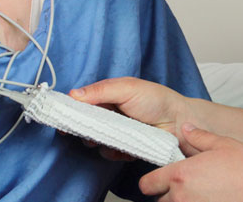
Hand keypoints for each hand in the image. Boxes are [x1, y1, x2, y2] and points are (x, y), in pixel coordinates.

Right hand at [71, 77, 190, 141]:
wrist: (179, 121)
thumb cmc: (157, 99)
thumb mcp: (127, 88)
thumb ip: (100, 91)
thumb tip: (74, 95)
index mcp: (107, 95)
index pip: (81, 102)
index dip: (71, 110)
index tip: (62, 117)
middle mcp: (109, 113)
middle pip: (85, 123)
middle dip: (84, 128)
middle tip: (89, 130)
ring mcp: (116, 131)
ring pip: (94, 140)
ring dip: (98, 141)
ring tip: (111, 137)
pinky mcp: (123, 147)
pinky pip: (108, 153)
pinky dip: (113, 152)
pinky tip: (124, 147)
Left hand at [140, 124, 242, 201]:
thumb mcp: (223, 145)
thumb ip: (200, 137)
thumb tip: (186, 128)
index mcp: (181, 174)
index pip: (147, 184)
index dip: (152, 181)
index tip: (159, 180)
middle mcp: (181, 196)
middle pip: (159, 200)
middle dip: (168, 194)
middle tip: (186, 187)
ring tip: (198, 195)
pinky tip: (208, 200)